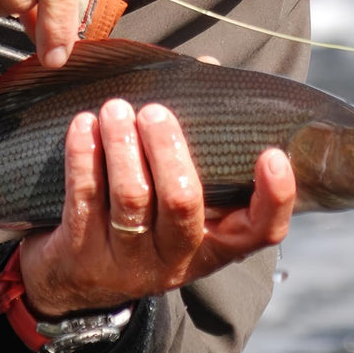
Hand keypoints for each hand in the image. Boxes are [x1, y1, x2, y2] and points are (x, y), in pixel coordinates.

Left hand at [19, 99, 296, 317]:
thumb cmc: (143, 220)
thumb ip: (199, 139)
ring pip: (131, 197)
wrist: (77, 282)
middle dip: (167, 149)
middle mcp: (177, 258)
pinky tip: (83, 126)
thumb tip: (207, 70)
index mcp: (215, 244)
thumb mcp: (178, 199)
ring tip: (115, 109)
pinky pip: (85, 198)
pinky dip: (84, 156)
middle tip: (153, 111)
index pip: (262, 231)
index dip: (275, 198)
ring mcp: (128, 261)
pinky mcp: (82, 254)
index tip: (271, 154)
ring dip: (122, 146)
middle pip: (182, 203)